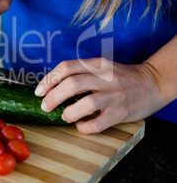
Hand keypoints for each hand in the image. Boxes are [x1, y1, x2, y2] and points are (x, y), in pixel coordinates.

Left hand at [34, 57, 168, 133]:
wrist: (153, 83)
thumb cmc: (120, 77)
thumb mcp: (101, 68)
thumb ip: (80, 73)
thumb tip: (51, 88)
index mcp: (97, 64)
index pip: (66, 68)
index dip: (48, 80)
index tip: (39, 92)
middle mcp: (105, 77)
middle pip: (72, 84)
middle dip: (53, 97)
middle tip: (45, 106)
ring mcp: (114, 95)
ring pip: (86, 103)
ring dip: (69, 112)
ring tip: (64, 116)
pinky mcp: (121, 112)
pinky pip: (98, 123)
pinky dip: (84, 126)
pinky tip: (80, 125)